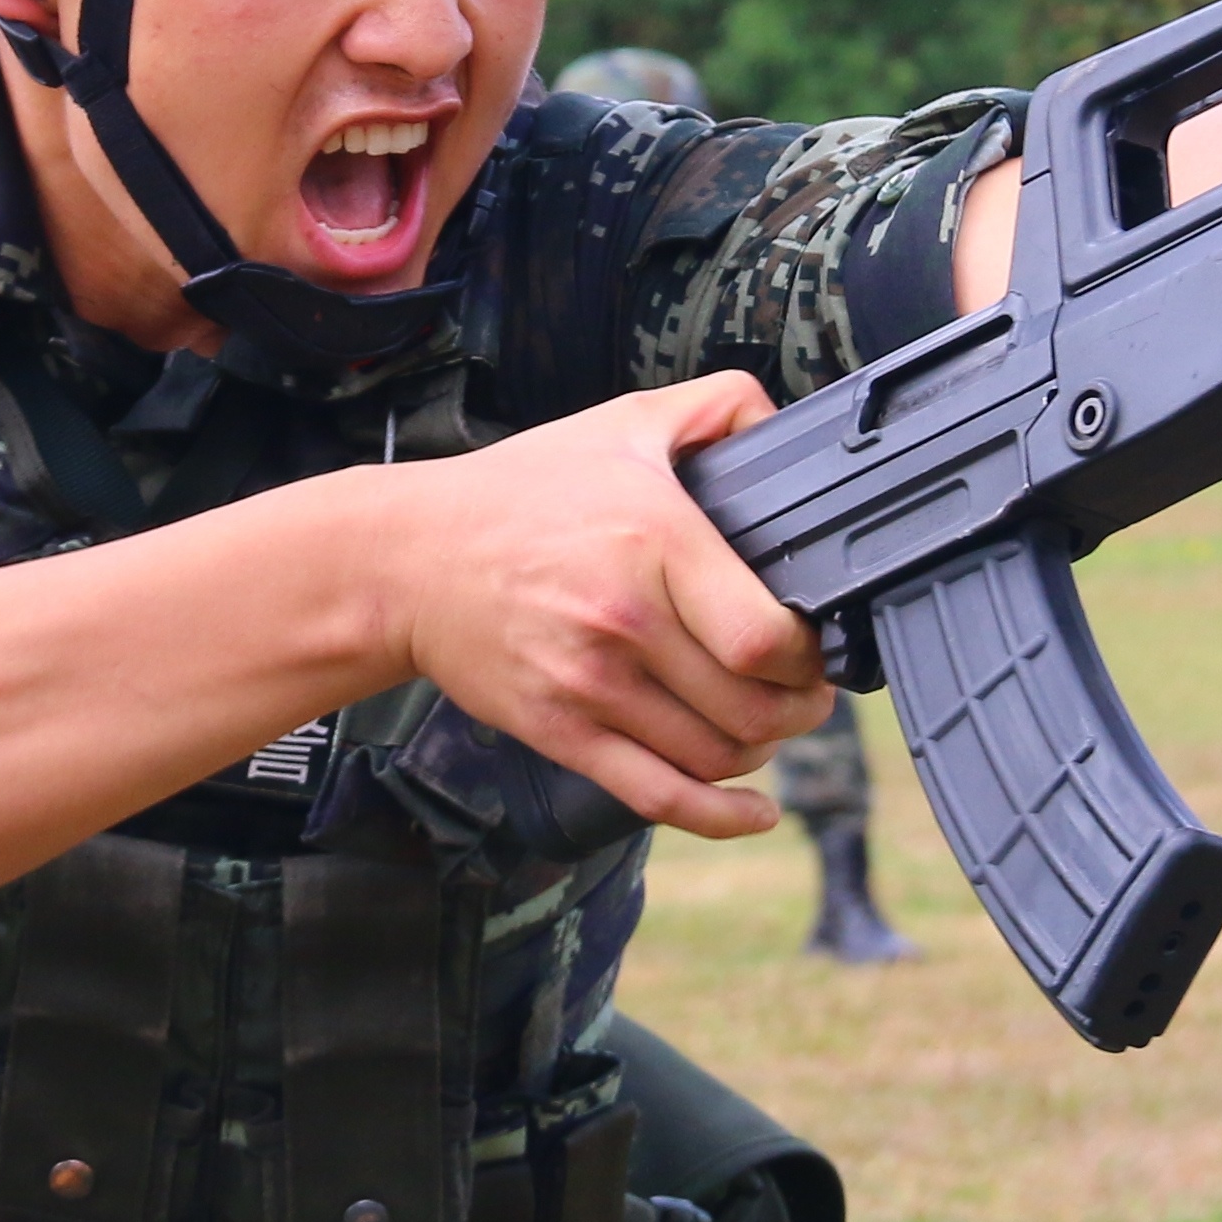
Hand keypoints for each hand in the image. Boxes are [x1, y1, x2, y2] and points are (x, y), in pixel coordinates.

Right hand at [379, 375, 826, 839]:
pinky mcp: (562, 732)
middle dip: (799, 707)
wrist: (408, 558)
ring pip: (717, 755)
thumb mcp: (623, 421)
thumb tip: (780, 424)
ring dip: (763, 749)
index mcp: (656, 543)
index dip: (807, 656)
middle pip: (753, 706)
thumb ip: (716, 406)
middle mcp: (626, 622)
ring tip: (769, 723)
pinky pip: (660, 795)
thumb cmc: (519, 493)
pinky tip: (755, 813)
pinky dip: (720, 815)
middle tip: (805, 691)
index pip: (765, 638)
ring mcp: (591, 686)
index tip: (812, 645)